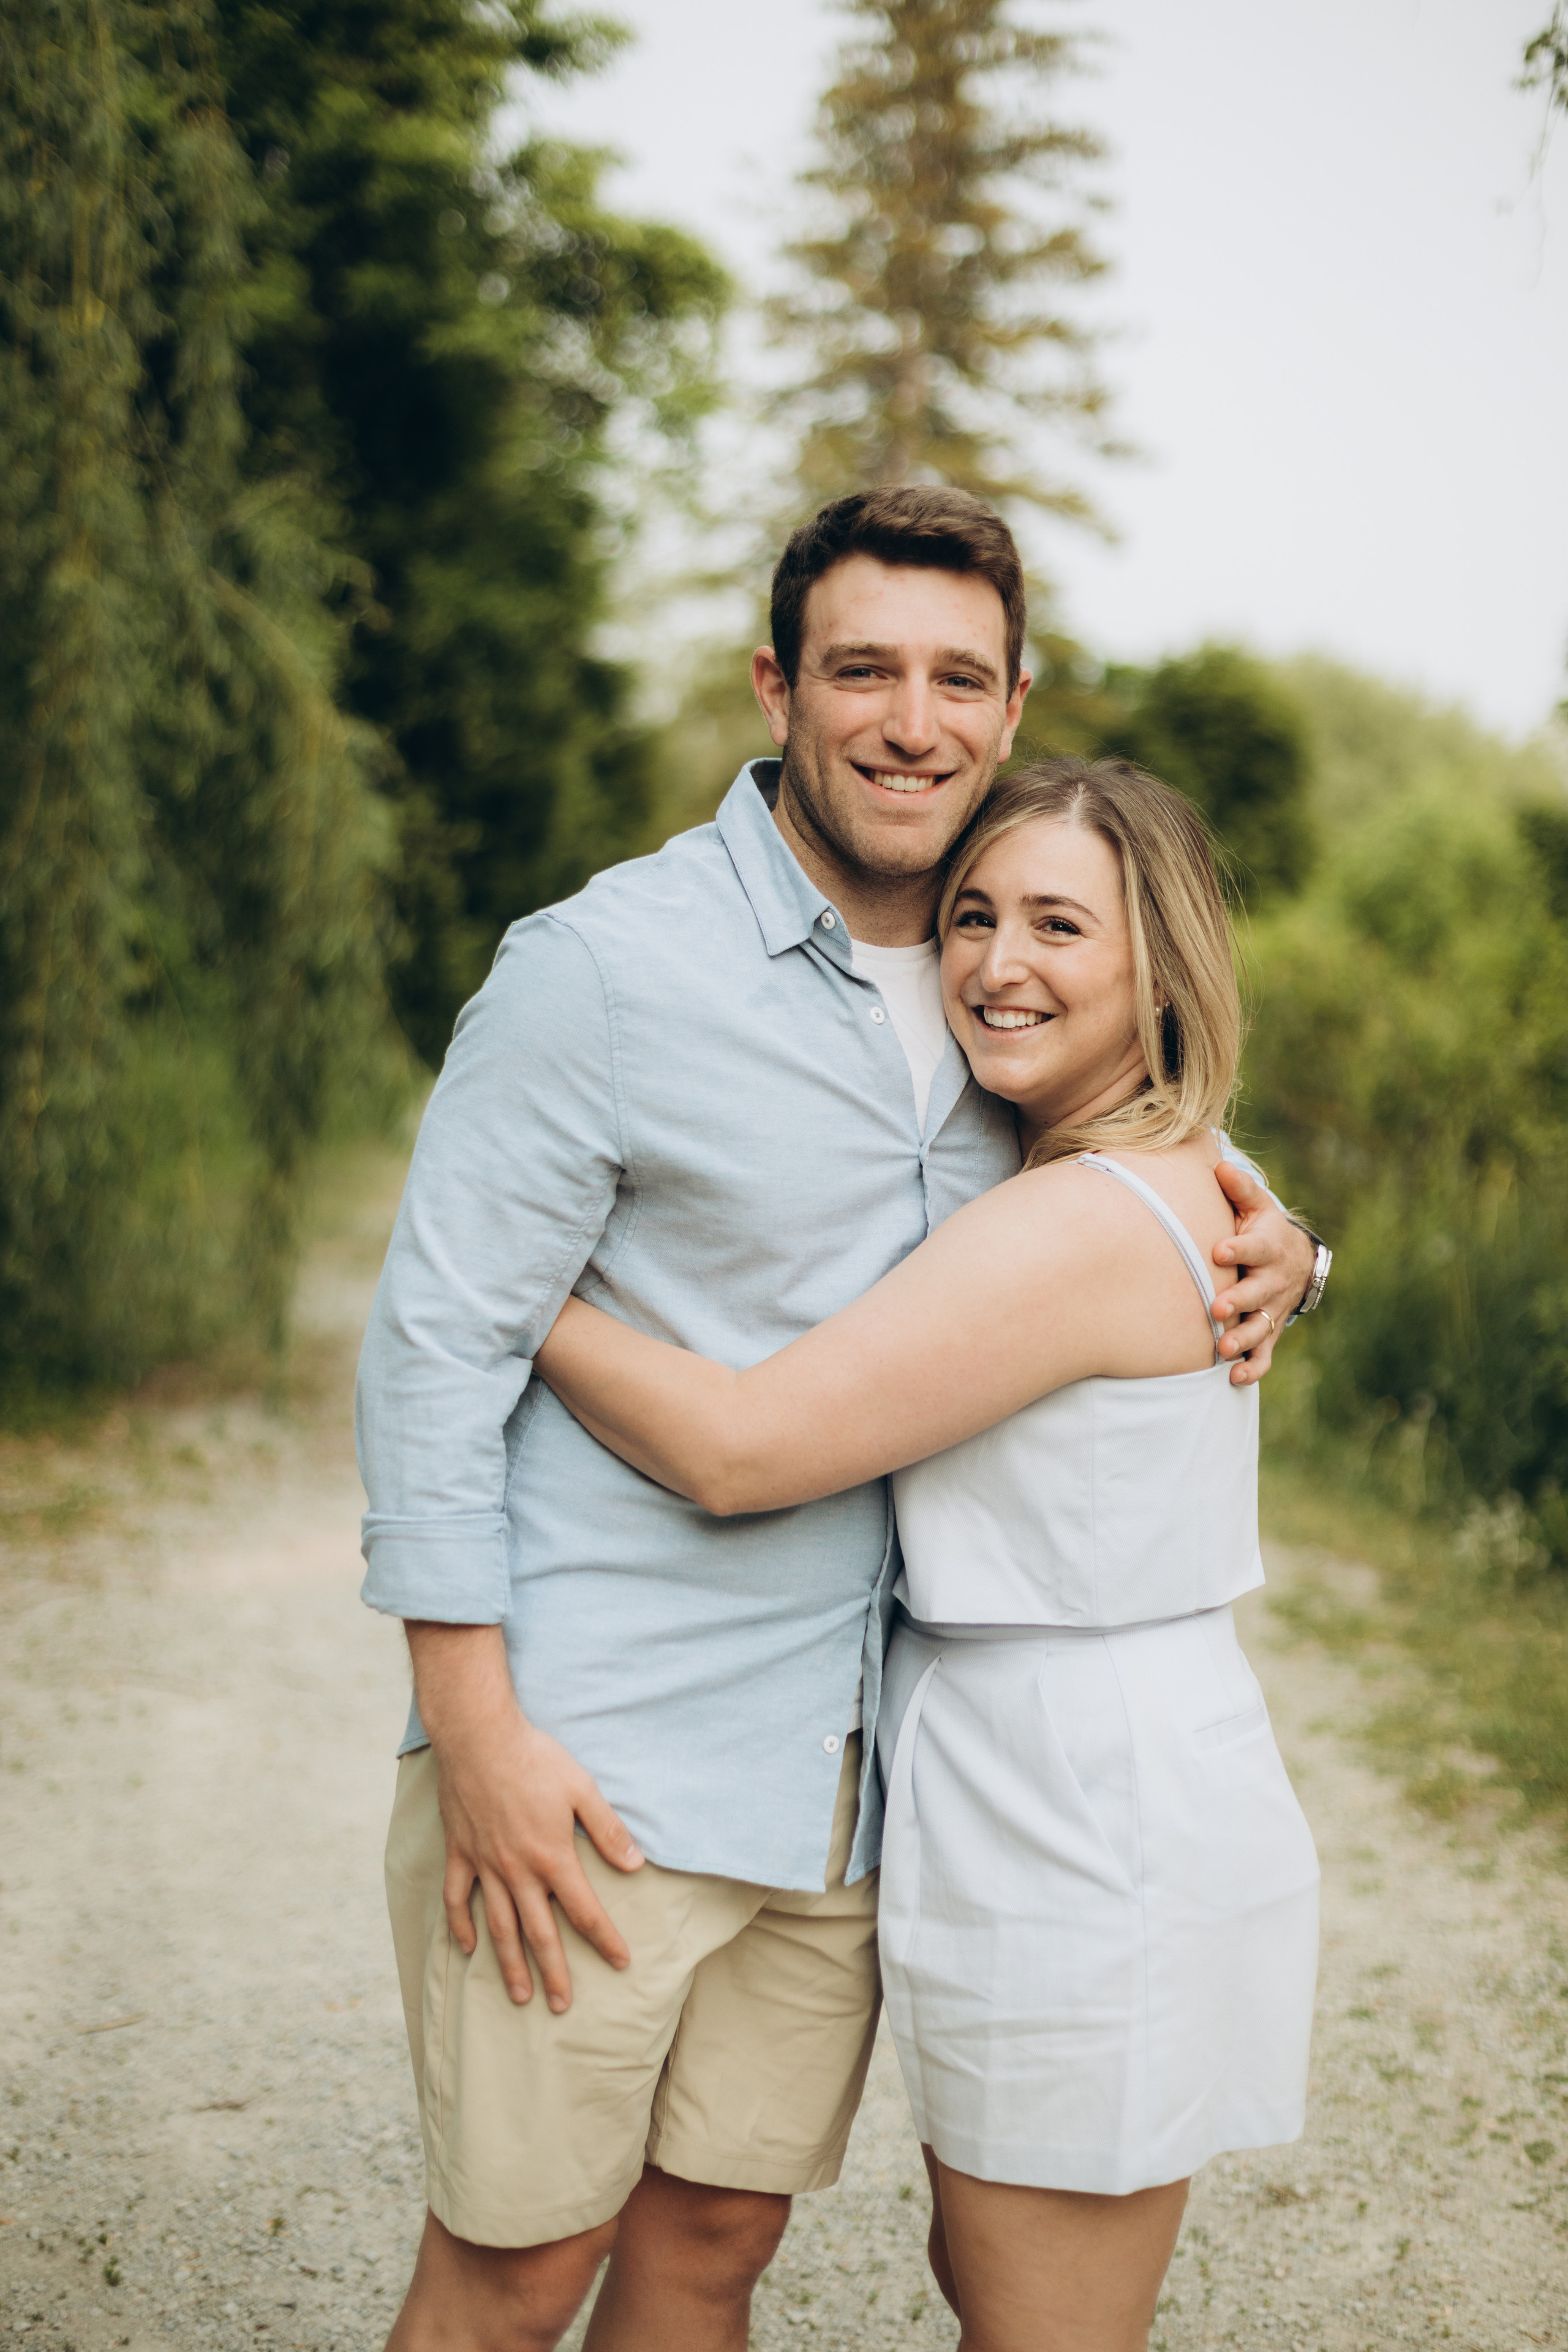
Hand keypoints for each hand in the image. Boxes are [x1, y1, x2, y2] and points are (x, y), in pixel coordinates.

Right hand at [406, 1623, 643, 2012]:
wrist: (480, 1737)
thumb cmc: (536, 1759)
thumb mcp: (582, 1789)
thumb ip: (608, 1831)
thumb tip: (636, 1865)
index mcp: (553, 1857)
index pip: (584, 1911)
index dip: (604, 1940)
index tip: (621, 1963)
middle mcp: (518, 1871)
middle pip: (539, 1933)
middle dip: (554, 1972)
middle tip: (562, 2006)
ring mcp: (485, 1865)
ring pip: (499, 1926)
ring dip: (510, 1965)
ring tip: (520, 1996)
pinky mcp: (460, 1853)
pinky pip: (458, 1899)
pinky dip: (462, 1926)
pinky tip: (468, 1948)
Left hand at [1208, 1162, 1315, 1386]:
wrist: (1294, 1262)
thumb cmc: (1262, 1230)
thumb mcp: (1255, 1207)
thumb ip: (1239, 1190)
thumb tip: (1219, 1165)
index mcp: (1267, 1247)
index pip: (1254, 1247)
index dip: (1238, 1248)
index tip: (1218, 1250)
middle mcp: (1271, 1281)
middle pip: (1257, 1293)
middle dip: (1239, 1301)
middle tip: (1218, 1308)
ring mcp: (1271, 1310)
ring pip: (1260, 1328)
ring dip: (1243, 1339)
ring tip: (1223, 1349)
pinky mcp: (1268, 1332)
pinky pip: (1264, 1355)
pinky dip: (1253, 1369)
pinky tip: (1234, 1378)